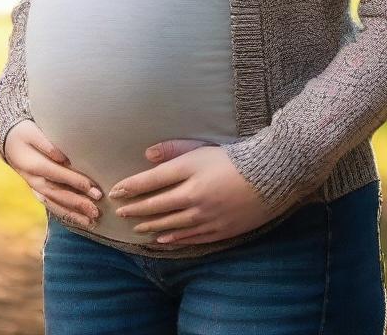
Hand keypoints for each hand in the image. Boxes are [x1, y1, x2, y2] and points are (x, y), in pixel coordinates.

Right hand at [3, 120, 102, 228]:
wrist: (9, 142)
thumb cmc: (26, 134)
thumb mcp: (33, 132)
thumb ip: (47, 144)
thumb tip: (62, 157)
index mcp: (34, 165)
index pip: (57, 175)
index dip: (75, 181)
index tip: (92, 187)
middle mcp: (34, 181)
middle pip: (58, 194)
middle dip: (77, 203)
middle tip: (96, 210)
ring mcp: (36, 188)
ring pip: (55, 204)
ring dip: (73, 214)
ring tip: (91, 221)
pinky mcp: (39, 192)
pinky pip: (52, 206)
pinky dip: (66, 215)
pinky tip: (80, 220)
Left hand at [107, 139, 279, 245]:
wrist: (270, 175)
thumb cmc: (234, 157)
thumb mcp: (202, 147)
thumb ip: (174, 149)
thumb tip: (147, 154)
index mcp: (191, 170)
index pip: (152, 180)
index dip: (131, 186)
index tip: (116, 191)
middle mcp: (195, 195)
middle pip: (157, 205)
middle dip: (135, 208)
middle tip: (120, 212)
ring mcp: (207, 216)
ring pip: (170, 224)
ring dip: (150, 225)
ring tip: (136, 227)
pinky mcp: (219, 230)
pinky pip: (190, 237)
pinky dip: (173, 238)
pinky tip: (161, 239)